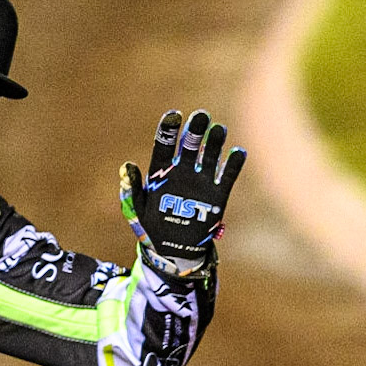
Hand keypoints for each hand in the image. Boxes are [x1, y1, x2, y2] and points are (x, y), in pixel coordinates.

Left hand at [119, 110, 245, 275]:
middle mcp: (182, 171)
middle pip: (190, 146)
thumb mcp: (137, 210)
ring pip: (210, 156)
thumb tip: (127, 166)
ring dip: (215, 142)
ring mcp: (201, 181)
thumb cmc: (151, 227)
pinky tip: (238, 152)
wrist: (174, 250)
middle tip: (201, 115)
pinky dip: (233, 164)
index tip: (173, 115)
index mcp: (160, 172)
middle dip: (195, 130)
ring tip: (219, 129)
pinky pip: (227, 176)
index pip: (164, 146)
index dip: (168, 130)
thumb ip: (132, 189)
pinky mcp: (217, 194)